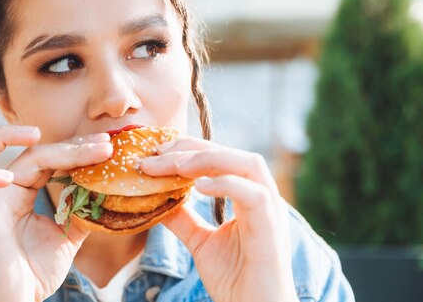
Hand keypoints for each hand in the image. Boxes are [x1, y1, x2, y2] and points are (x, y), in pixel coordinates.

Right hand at [0, 125, 112, 301]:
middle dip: (66, 144)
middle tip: (101, 144)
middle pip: (27, 152)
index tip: (106, 145)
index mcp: (20, 192)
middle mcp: (1, 192)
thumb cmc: (36, 273)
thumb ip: (80, 211)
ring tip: (34, 134)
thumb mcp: (68, 237)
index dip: (75, 148)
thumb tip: (105, 191)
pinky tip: (8, 177)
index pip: (46, 157)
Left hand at [141, 137, 297, 301]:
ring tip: (175, 165)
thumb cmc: (235, 279)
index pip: (221, 158)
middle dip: (193, 148)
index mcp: (249, 197)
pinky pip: (254, 194)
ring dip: (208, 159)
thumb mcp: (201, 242)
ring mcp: (271, 211)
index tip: (156, 151)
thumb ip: (183, 219)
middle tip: (158, 152)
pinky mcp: (271, 228)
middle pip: (232, 154)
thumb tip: (157, 200)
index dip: (189, 149)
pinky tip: (198, 186)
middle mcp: (263, 197)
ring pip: (248, 164)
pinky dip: (226, 184)